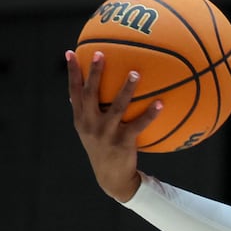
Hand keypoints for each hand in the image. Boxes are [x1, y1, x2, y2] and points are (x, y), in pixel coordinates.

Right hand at [66, 51, 163, 202]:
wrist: (111, 177)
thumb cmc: (102, 149)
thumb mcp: (88, 131)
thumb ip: (85, 112)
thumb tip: (80, 91)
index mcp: (81, 119)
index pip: (74, 92)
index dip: (72, 72)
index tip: (71, 52)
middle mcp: (90, 124)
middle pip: (91, 94)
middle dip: (95, 73)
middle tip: (101, 53)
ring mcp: (106, 133)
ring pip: (116, 107)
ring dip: (126, 89)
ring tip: (136, 73)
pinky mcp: (123, 142)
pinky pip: (138, 125)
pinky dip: (150, 114)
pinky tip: (160, 103)